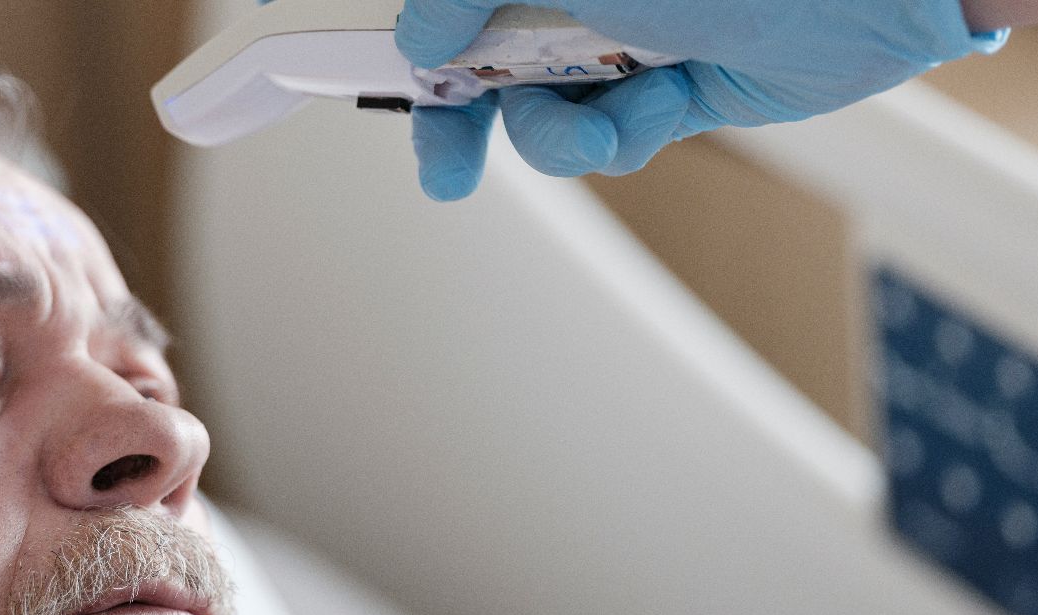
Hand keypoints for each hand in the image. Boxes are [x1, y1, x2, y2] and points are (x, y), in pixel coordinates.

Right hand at [397, 0, 1007, 200]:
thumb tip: (419, 33)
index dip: (410, 38)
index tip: (364, 74)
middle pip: (483, 57)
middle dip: (465, 117)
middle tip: (447, 164)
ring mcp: (628, 28)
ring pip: (543, 109)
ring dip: (558, 132)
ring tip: (599, 115)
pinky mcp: (673, 83)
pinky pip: (610, 134)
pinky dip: (624, 134)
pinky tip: (662, 104)